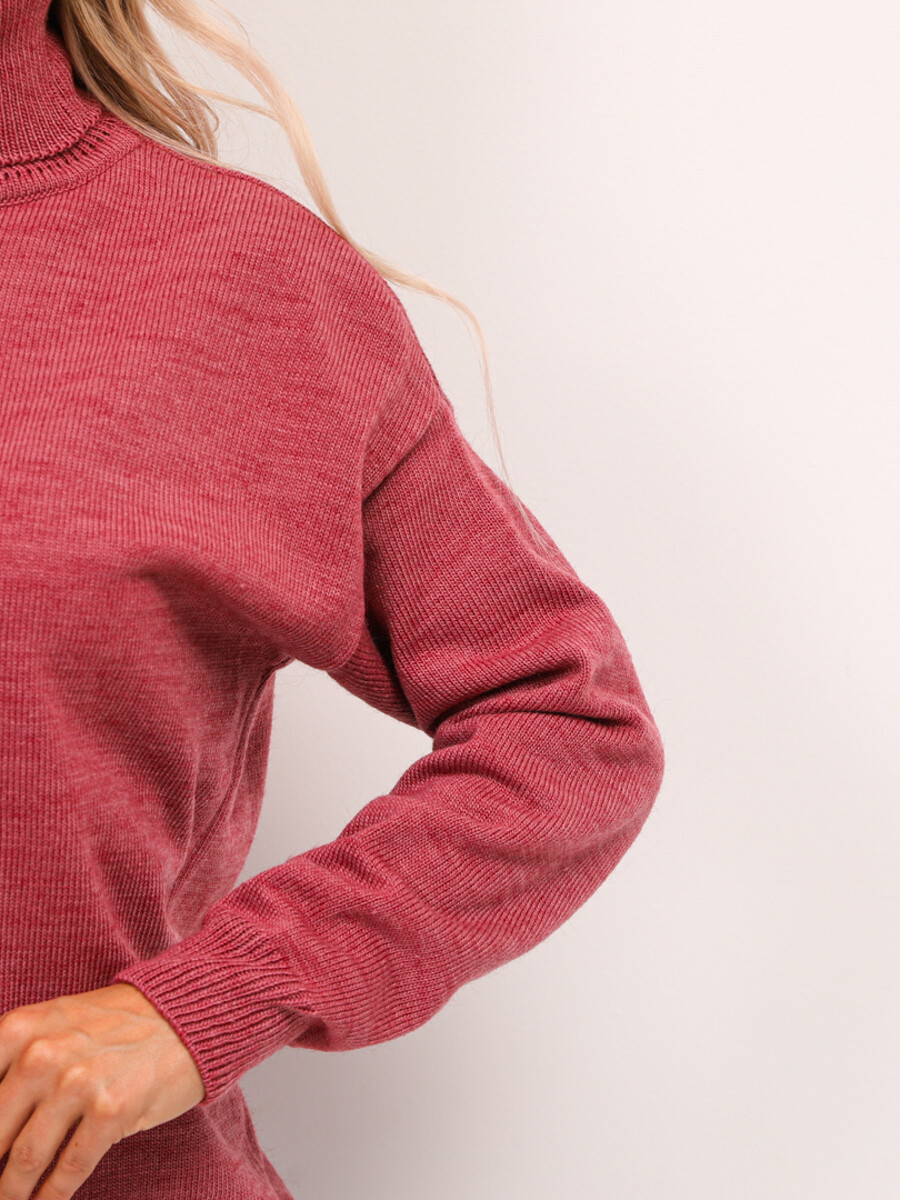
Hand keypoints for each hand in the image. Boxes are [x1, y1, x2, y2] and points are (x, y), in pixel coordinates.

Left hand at [0, 983, 205, 1199]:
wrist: (183, 1014)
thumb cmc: (113, 1024)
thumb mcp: (52, 1024)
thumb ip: (12, 1062)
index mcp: (19, 1029)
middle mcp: (43, 1054)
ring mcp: (78, 1083)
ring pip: (26, 1159)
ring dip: (13, 1190)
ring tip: (12, 1198)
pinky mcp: (111, 1111)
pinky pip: (68, 1169)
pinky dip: (51, 1195)